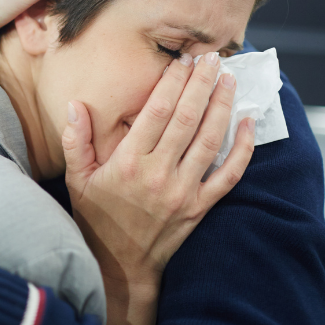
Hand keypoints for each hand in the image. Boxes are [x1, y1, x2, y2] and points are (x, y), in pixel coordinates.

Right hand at [62, 52, 254, 324]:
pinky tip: (248, 124)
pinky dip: (243, 148)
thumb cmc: (96, 219)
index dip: (172, 82)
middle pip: (188, 119)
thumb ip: (76, 141)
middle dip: (202, 84)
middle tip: (211, 57)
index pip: (156, 112)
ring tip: (229, 79)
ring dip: (222, 106)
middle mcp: (158, 174)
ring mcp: (183, 191)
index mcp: (128, 163)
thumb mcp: (76, 180)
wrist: (120, 267)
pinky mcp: (200, 207)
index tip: (181, 61)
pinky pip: (229, 174)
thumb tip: (76, 105)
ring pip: (210, 140)